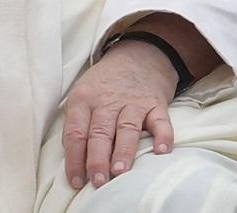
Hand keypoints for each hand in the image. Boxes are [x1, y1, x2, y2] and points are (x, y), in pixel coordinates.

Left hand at [62, 40, 177, 190]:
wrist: (138, 55)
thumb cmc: (105, 83)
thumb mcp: (83, 94)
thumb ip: (77, 124)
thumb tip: (74, 161)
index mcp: (83, 99)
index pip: (75, 132)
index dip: (74, 158)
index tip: (76, 181)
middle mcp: (107, 101)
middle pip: (99, 132)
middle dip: (97, 159)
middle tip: (98, 181)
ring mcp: (133, 102)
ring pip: (126, 128)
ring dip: (123, 150)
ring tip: (120, 171)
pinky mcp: (156, 103)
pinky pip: (160, 120)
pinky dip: (163, 135)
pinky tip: (162, 150)